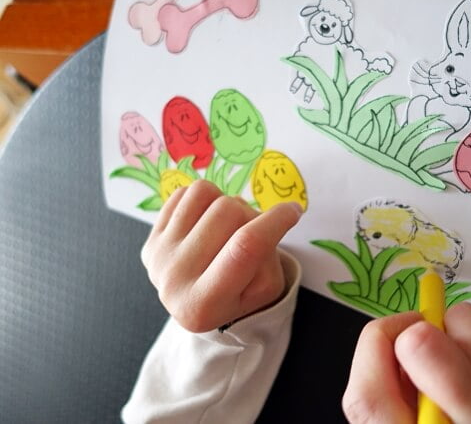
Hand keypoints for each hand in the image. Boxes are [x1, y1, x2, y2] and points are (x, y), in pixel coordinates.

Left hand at [141, 180, 301, 332]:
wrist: (195, 303)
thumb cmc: (237, 295)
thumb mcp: (264, 289)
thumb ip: (269, 255)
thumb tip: (269, 216)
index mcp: (205, 305)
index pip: (245, 248)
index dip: (274, 222)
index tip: (293, 211)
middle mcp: (174, 281)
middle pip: (228, 212)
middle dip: (251, 215)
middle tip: (252, 230)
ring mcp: (158, 255)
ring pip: (205, 193)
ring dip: (226, 204)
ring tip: (228, 226)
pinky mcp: (150, 236)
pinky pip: (185, 192)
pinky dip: (205, 201)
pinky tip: (206, 224)